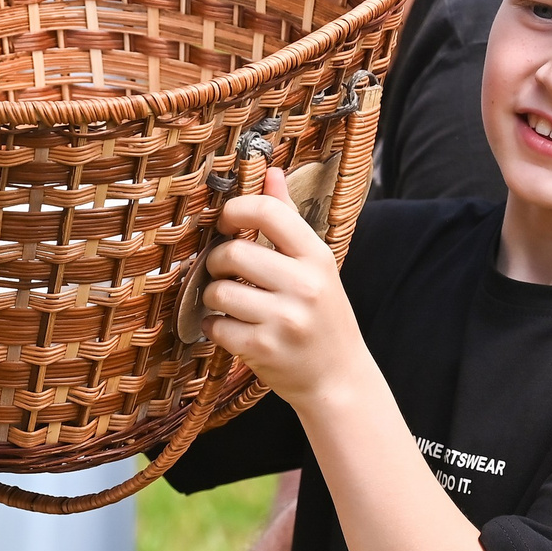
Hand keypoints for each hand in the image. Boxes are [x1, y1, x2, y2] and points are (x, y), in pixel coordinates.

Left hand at [201, 168, 371, 407]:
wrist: (338, 379)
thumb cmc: (323, 316)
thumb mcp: (316, 265)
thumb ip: (289, 220)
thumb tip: (270, 171)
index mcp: (317, 257)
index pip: (268, 212)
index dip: (235, 210)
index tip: (226, 222)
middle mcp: (304, 286)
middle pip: (234, 252)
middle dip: (217, 261)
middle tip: (222, 271)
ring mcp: (284, 319)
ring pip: (219, 291)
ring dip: (213, 296)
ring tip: (228, 303)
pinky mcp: (264, 349)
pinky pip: (216, 326)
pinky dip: (214, 327)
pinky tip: (229, 329)